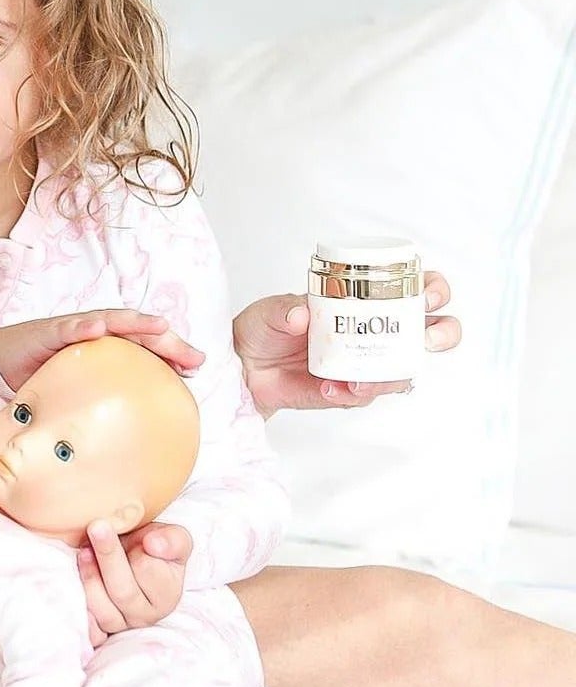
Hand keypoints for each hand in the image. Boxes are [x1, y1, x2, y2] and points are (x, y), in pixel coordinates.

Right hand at [0, 309, 203, 391]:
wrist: (3, 364)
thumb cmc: (45, 379)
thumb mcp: (82, 394)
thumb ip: (104, 405)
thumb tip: (132, 439)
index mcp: (109, 349)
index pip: (147, 347)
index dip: (172, 353)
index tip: (196, 368)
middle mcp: (98, 333)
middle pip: (140, 332)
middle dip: (168, 339)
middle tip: (192, 356)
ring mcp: (77, 329)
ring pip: (114, 322)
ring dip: (138, 323)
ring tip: (160, 327)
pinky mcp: (52, 331)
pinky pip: (72, 328)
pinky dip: (87, 326)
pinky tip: (100, 328)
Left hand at [78, 518, 190, 642]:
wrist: (129, 554)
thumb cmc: (151, 547)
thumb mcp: (173, 537)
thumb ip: (172, 540)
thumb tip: (153, 545)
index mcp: (167, 593)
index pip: (149, 572)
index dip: (136, 551)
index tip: (129, 531)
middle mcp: (145, 614)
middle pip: (124, 593)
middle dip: (108, 558)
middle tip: (96, 527)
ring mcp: (121, 623)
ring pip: (104, 611)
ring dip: (90, 578)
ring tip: (84, 551)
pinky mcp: (99, 628)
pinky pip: (91, 630)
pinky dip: (82, 614)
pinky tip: (73, 588)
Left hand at [232, 271, 460, 417]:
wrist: (244, 367)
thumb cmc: (264, 329)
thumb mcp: (269, 311)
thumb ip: (283, 311)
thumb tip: (300, 315)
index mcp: (362, 302)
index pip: (413, 290)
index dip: (434, 290)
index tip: (428, 295)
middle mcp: (372, 333)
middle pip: (432, 332)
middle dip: (442, 334)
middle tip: (424, 340)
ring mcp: (365, 363)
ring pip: (404, 371)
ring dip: (391, 376)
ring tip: (356, 380)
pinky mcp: (350, 390)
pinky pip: (366, 396)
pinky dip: (351, 394)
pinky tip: (329, 388)